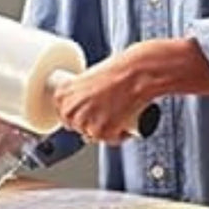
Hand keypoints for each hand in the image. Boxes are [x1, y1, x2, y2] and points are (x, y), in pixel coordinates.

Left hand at [53, 38, 208, 144]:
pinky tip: (123, 121)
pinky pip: (107, 142)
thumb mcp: (99, 73)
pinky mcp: (104, 131)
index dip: (72, 112)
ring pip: (91, 136)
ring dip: (105, 129)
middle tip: (108, 106)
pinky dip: (117, 136)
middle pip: (74, 128)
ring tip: (119, 110)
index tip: (83, 106)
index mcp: (69, 90)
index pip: (59, 112)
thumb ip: (85, 89)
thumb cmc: (130, 66)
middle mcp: (74, 107)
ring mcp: (87, 121)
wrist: (150, 69)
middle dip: (89, 121)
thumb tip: (73, 103)